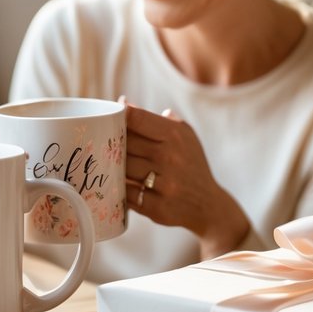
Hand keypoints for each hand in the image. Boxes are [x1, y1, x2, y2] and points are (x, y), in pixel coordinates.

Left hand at [123, 101, 248, 258]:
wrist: (208, 205)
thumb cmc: (191, 164)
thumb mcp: (184, 136)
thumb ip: (156, 120)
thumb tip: (123, 103)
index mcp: (175, 135)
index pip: (137, 119)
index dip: (118, 116)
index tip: (108, 117)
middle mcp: (170, 158)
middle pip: (125, 143)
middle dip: (113, 143)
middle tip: (104, 143)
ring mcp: (164, 184)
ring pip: (122, 168)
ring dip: (114, 166)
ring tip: (111, 163)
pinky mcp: (157, 208)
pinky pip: (126, 193)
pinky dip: (121, 188)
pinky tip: (120, 184)